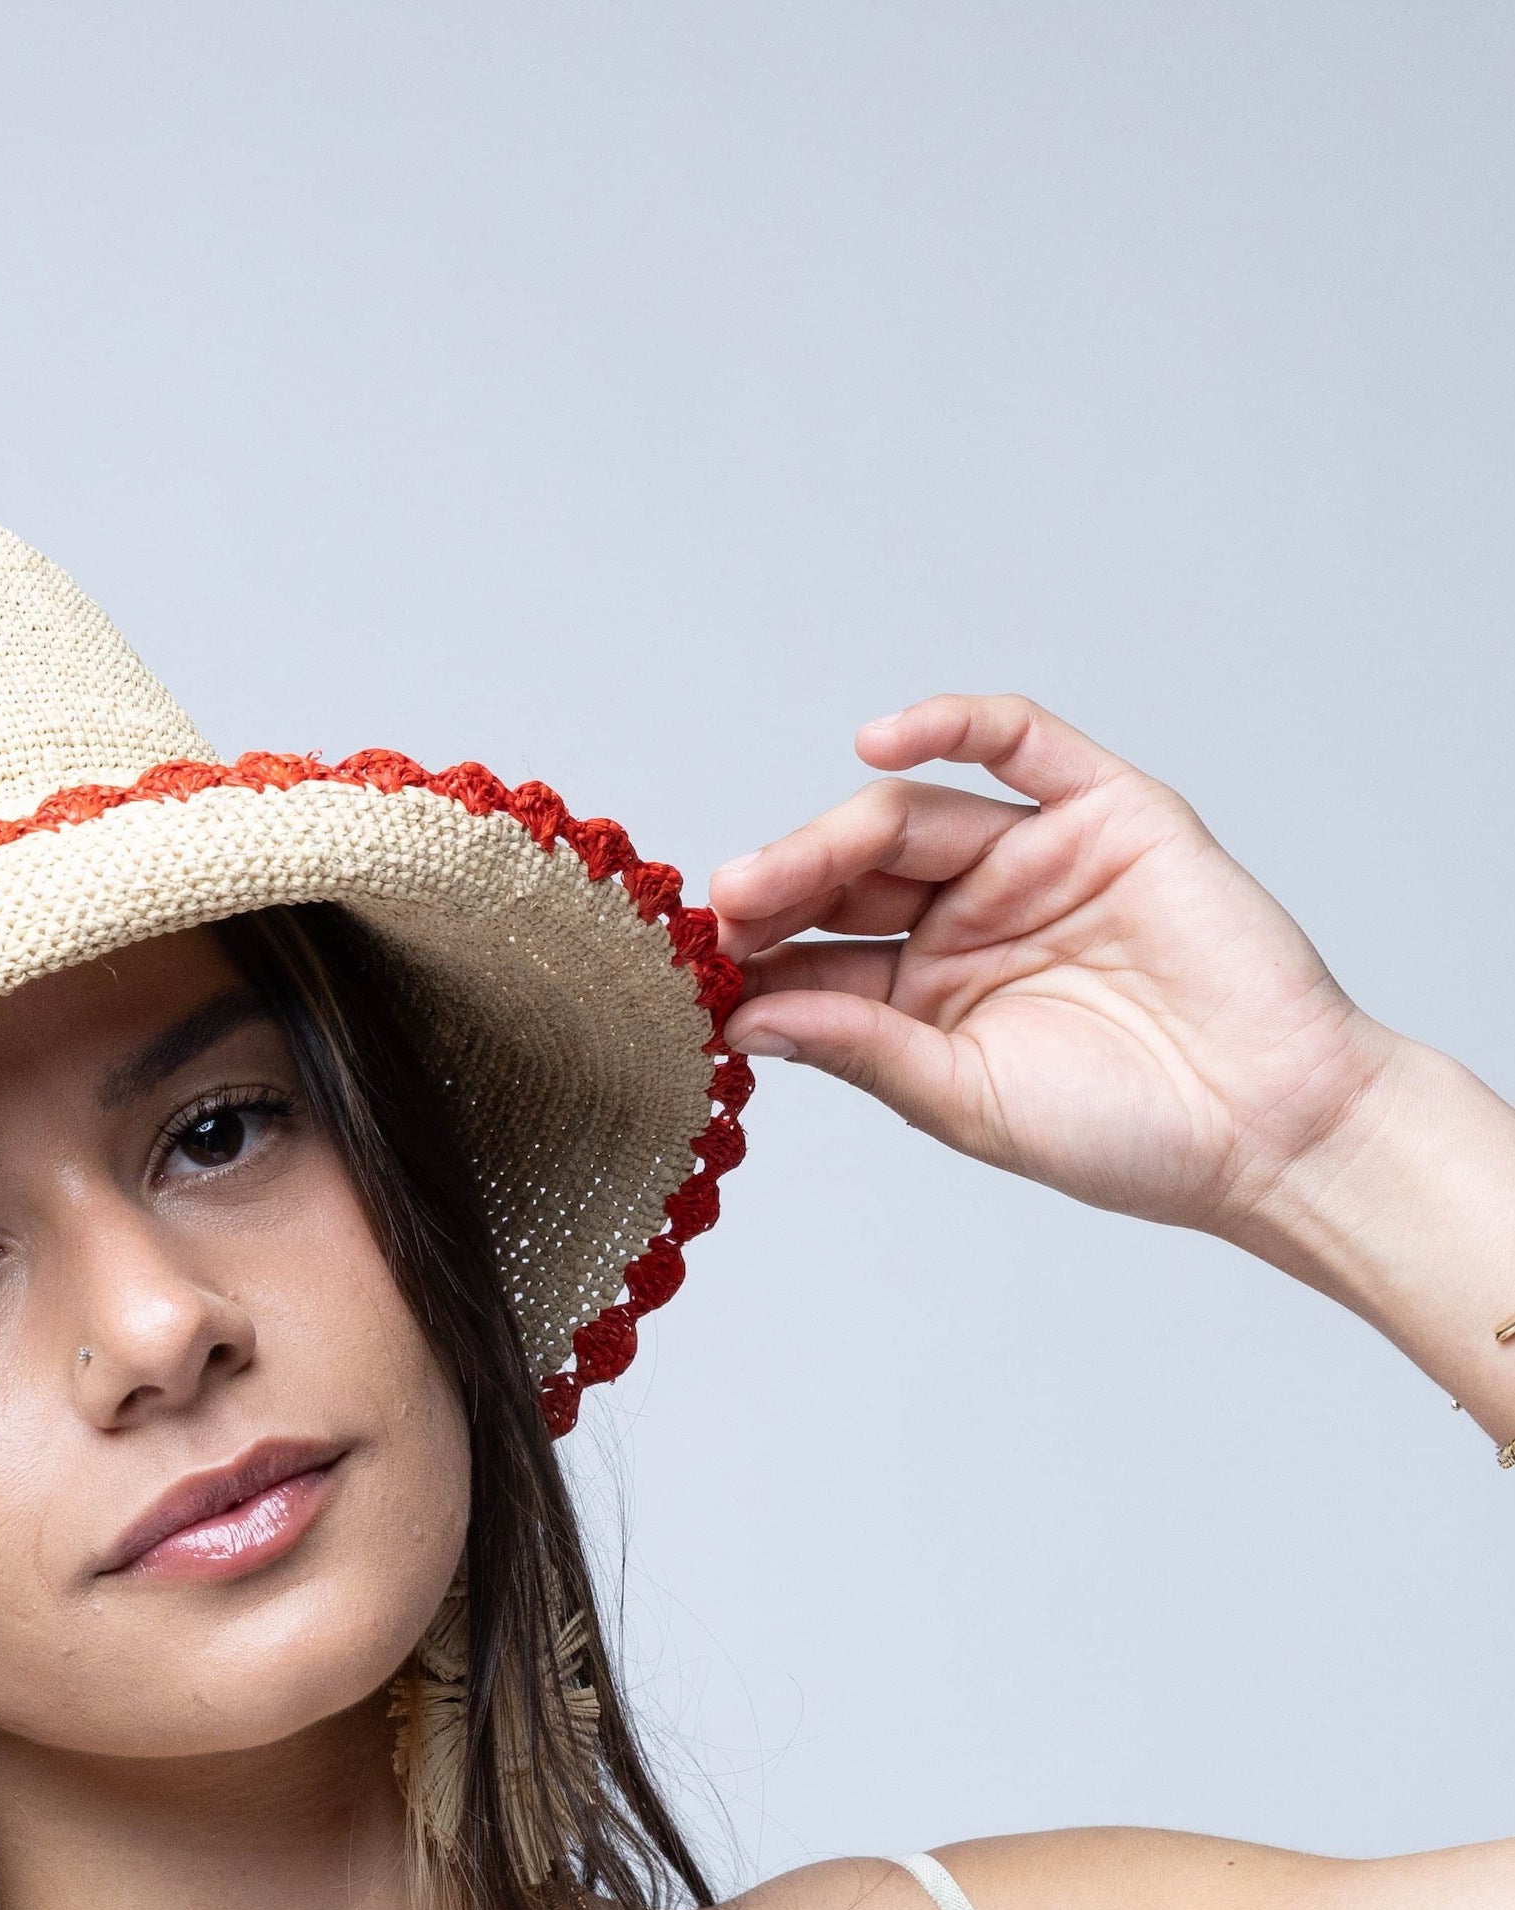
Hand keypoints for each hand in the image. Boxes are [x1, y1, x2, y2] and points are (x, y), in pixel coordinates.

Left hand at [707, 698, 1394, 1246]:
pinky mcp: (1108, 812)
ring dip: (835, 831)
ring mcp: (1036, 859)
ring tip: (773, 874)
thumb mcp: (966, 1100)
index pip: (818, 957)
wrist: (1265, 1128)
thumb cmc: (1125, 1135)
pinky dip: (953, 723)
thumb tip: (746, 1021)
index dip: (756, 955)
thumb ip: (864, 1050)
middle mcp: (970, 919)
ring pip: (916, 813)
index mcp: (926, 998)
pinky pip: (1022, 743)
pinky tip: (879, 742)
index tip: (695, 972)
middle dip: (782, 887)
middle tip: (725, 912)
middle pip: (851, 874)